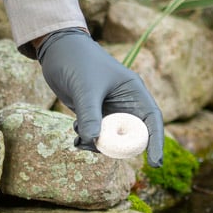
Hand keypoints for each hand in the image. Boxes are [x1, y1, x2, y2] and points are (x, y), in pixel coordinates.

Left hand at [36, 28, 164, 166]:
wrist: (56, 49)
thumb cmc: (76, 60)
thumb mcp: (85, 88)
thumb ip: (90, 115)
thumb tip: (93, 141)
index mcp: (133, 91)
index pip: (152, 119)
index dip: (156, 142)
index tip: (156, 163)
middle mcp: (125, 102)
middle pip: (132, 134)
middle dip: (118, 147)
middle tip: (99, 149)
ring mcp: (110, 109)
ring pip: (112, 137)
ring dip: (98, 144)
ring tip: (79, 139)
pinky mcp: (95, 113)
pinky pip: (97, 134)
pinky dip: (88, 138)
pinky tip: (75, 133)